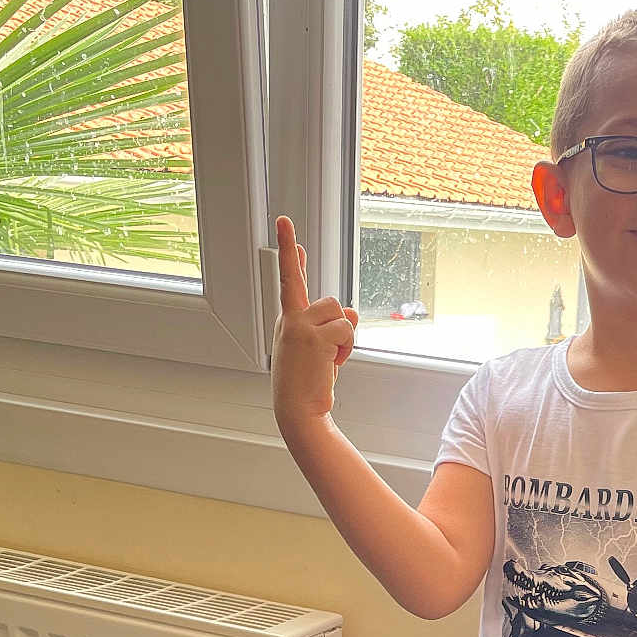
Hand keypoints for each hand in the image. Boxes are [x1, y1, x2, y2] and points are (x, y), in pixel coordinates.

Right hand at [271, 215, 358, 428]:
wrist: (299, 411)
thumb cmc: (309, 384)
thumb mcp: (323, 350)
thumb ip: (334, 326)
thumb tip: (351, 310)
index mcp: (288, 322)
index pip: (290, 281)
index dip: (290, 252)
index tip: (284, 224)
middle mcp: (289, 319)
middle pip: (324, 297)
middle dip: (322, 299)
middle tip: (301, 273)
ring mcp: (298, 326)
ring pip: (339, 312)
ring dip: (344, 338)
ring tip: (330, 359)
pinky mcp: (313, 336)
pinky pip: (345, 328)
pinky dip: (346, 347)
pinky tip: (333, 363)